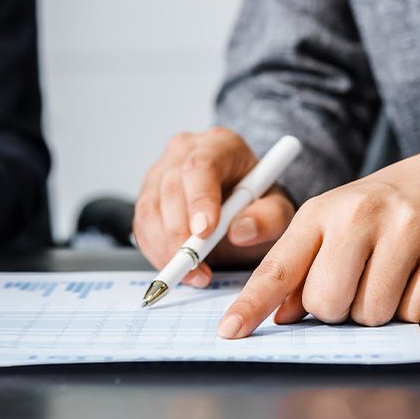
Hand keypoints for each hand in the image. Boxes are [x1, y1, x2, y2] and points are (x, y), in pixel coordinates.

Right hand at [133, 127, 296, 285]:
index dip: (200, 199)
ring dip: (166, 248)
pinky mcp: (147, 196)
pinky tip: (179, 268)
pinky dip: (156, 252)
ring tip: (193, 274)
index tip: (205, 233)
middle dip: (180, 233)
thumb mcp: (278, 212)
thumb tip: (240, 231)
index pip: (202, 166)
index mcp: (219, 144)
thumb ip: (268, 219)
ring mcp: (160, 172)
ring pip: (149, 209)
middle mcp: (184, 151)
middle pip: (170, 188)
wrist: (242, 209)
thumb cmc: (258, 205)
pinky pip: (141, 226)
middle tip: (197, 266)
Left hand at [217, 144, 419, 337]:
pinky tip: (413, 278)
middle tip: (351, 287)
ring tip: (384, 279)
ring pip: (372, 311)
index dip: (252, 304)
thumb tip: (277, 315)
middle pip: (326, 302)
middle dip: (335, 310)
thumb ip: (298, 269)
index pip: (278, 268)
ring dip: (375, 311)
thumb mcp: (327, 226)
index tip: (230, 331)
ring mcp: (405, 228)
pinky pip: (415, 310)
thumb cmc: (373, 213)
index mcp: (319, 213)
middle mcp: (359, 215)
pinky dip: (411, 308)